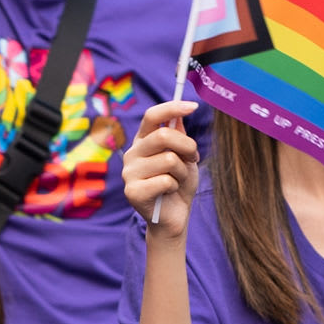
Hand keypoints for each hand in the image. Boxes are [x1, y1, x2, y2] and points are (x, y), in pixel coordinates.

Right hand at [122, 100, 200, 237]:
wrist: (173, 218)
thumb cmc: (178, 185)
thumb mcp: (184, 158)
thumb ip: (179, 137)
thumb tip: (180, 115)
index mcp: (143, 141)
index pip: (152, 116)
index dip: (172, 108)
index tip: (194, 106)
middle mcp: (132, 153)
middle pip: (163, 135)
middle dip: (187, 146)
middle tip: (193, 158)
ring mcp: (129, 172)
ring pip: (168, 160)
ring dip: (182, 172)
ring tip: (177, 181)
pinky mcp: (132, 191)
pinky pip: (165, 181)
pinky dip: (175, 187)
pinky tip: (168, 193)